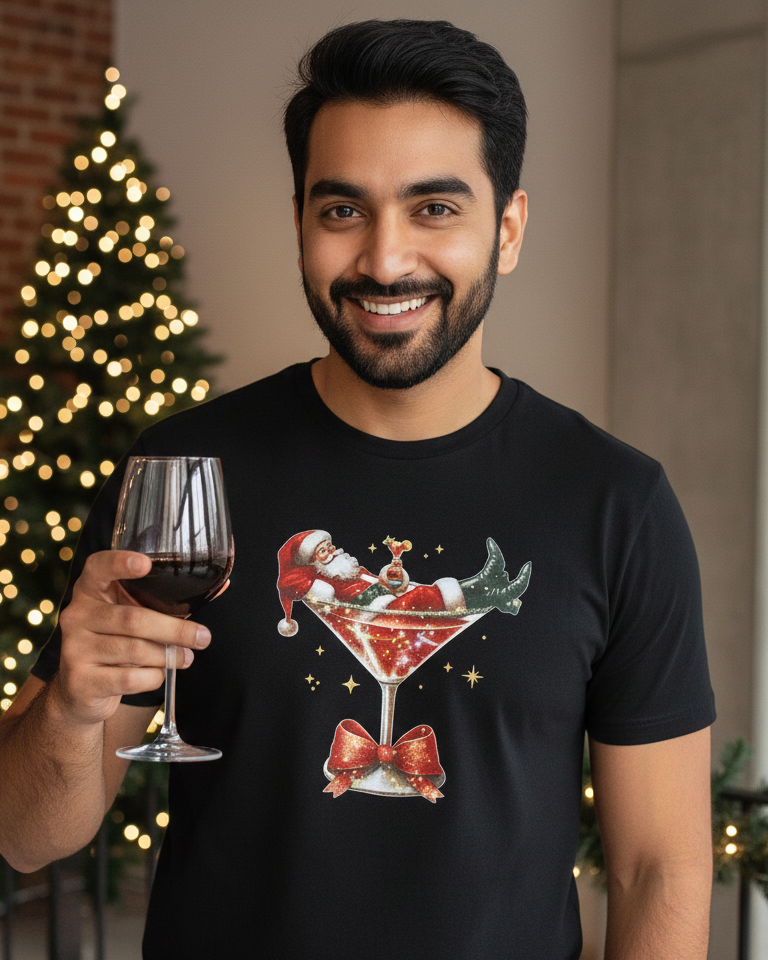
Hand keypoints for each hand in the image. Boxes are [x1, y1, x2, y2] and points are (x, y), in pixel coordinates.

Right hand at [53, 550, 211, 725]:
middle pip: (133, 619)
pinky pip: (129, 678)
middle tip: (202, 637)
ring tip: (186, 658)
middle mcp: (76, 615)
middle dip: (175, 629)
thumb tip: (222, 585)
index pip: (98, 567)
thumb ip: (167, 601)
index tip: (146, 564)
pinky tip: (159, 674)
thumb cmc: (118, 641)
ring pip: (135, 650)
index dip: (120, 563)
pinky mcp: (80, 681)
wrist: (81, 691)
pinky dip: (153, 677)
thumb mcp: (132, 615)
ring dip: (169, 656)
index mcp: (89, 590)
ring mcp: (74, 648)